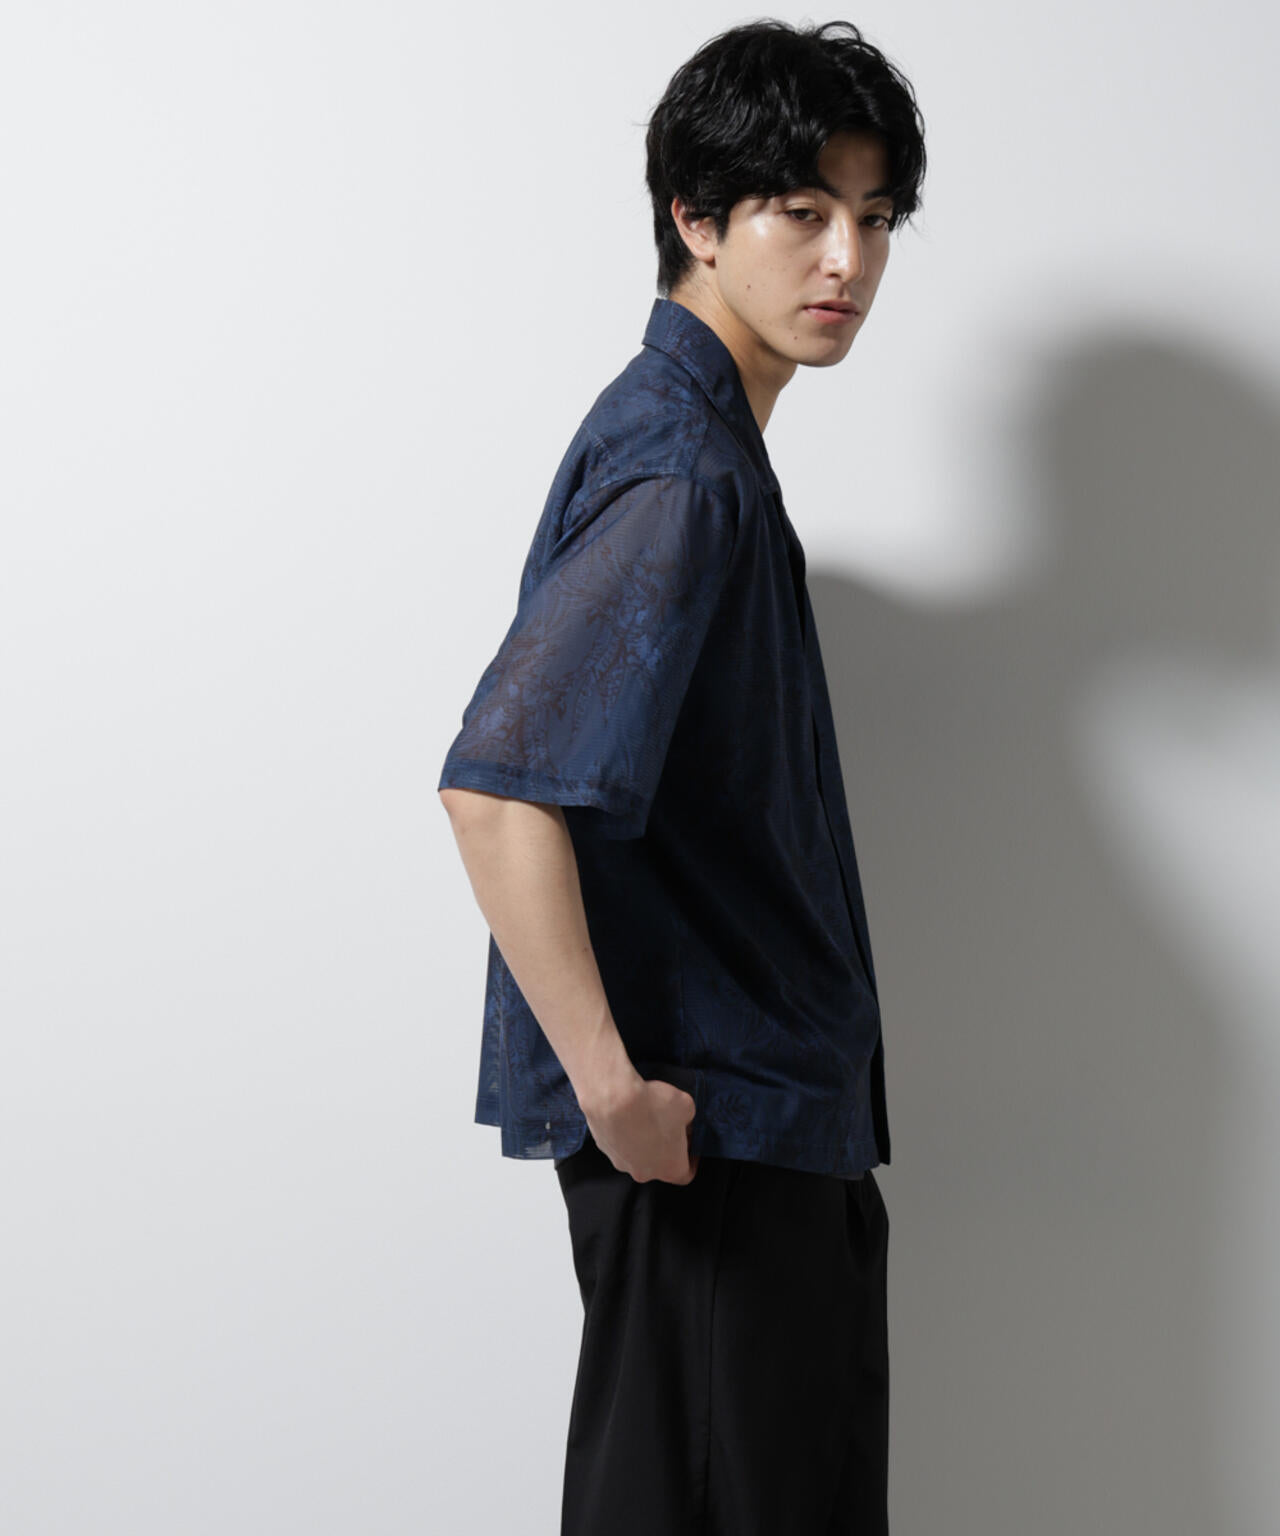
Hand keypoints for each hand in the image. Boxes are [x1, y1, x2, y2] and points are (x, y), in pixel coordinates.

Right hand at [582, 1073, 698, 1184]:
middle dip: (666, 1145)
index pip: (686, 1173)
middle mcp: (645, 1172)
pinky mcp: (604, 1148)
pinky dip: (625, 1131)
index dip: (691, 1158)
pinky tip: (629, 1112)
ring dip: (644, 1139)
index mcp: (670, 1167)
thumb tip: (682, 1116)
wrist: (614, 1097)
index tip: (691, 1145)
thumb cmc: (651, 1106)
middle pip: (660, 1163)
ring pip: (638, 1154)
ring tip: (646, 1115)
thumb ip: (688, 1117)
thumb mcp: (687, 1106)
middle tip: (669, 1125)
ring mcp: (622, 1162)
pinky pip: (619, 1143)